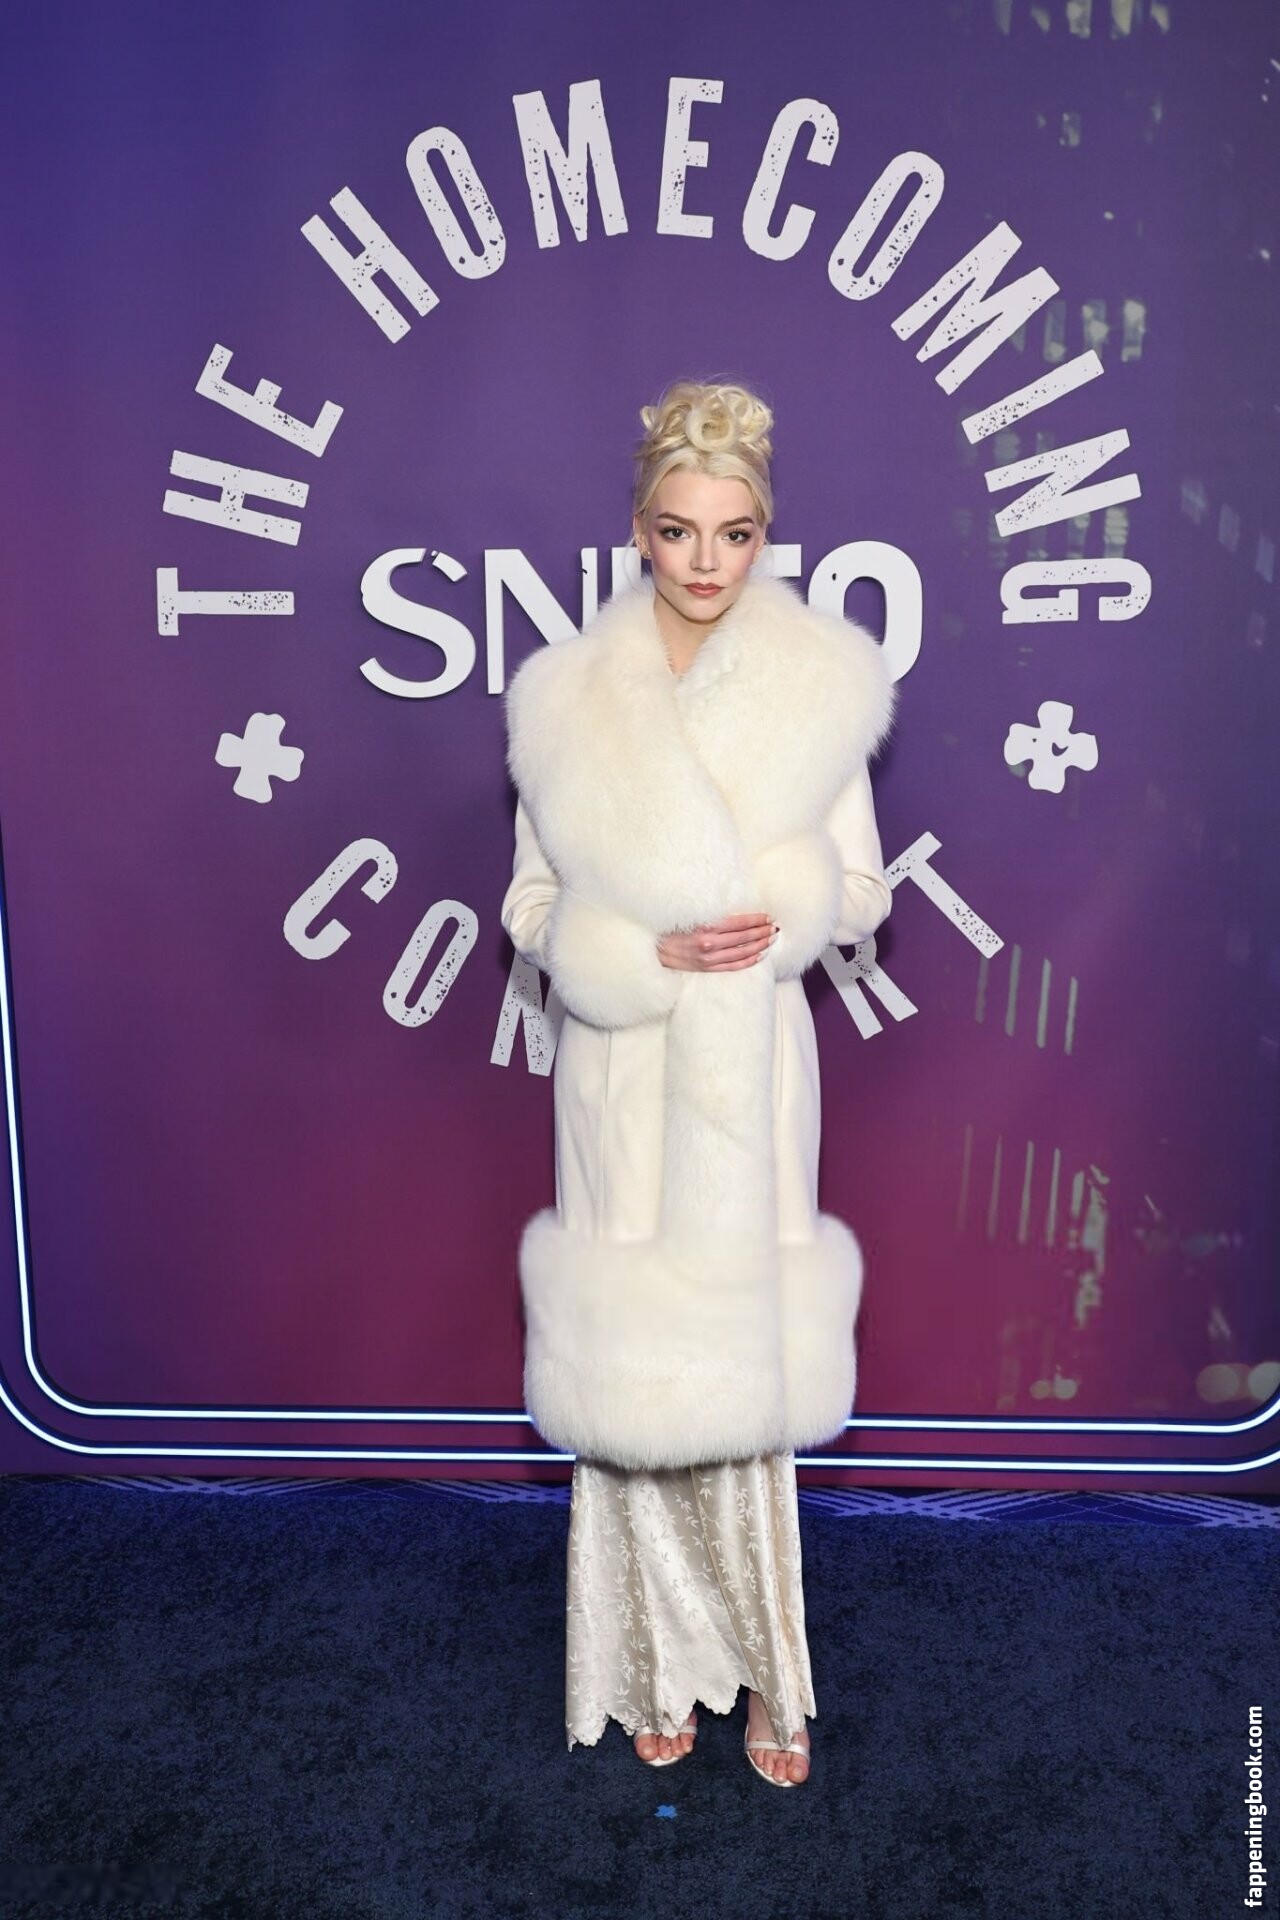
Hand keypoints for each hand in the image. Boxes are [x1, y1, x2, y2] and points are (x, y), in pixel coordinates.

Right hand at [657, 912, 778, 972]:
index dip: (756, 920)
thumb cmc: (670, 927)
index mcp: (706, 927)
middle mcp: (709, 943)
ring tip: (771, 939)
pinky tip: (759, 955)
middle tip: (775, 927)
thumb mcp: (689, 914)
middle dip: (762, 932)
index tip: (767, 916)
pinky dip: (748, 961)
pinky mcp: (707, 968)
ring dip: (759, 945)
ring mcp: (709, 958)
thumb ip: (710, 913)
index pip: (739, 923)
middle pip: (744, 937)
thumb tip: (734, 909)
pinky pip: (733, 966)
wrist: (653, 948)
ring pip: (742, 952)